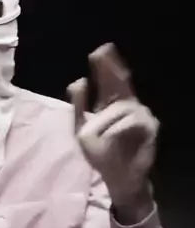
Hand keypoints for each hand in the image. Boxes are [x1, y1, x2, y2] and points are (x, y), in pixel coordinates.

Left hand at [67, 43, 158, 210]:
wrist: (116, 177)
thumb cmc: (101, 153)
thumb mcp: (82, 130)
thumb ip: (80, 106)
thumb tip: (79, 80)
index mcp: (111, 104)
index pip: (109, 81)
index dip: (106, 65)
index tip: (100, 50)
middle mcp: (128, 105)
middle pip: (121, 81)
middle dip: (111, 67)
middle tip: (102, 51)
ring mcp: (141, 115)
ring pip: (119, 108)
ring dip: (104, 123)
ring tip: (100, 138)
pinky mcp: (150, 127)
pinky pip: (129, 123)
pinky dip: (116, 131)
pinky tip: (112, 139)